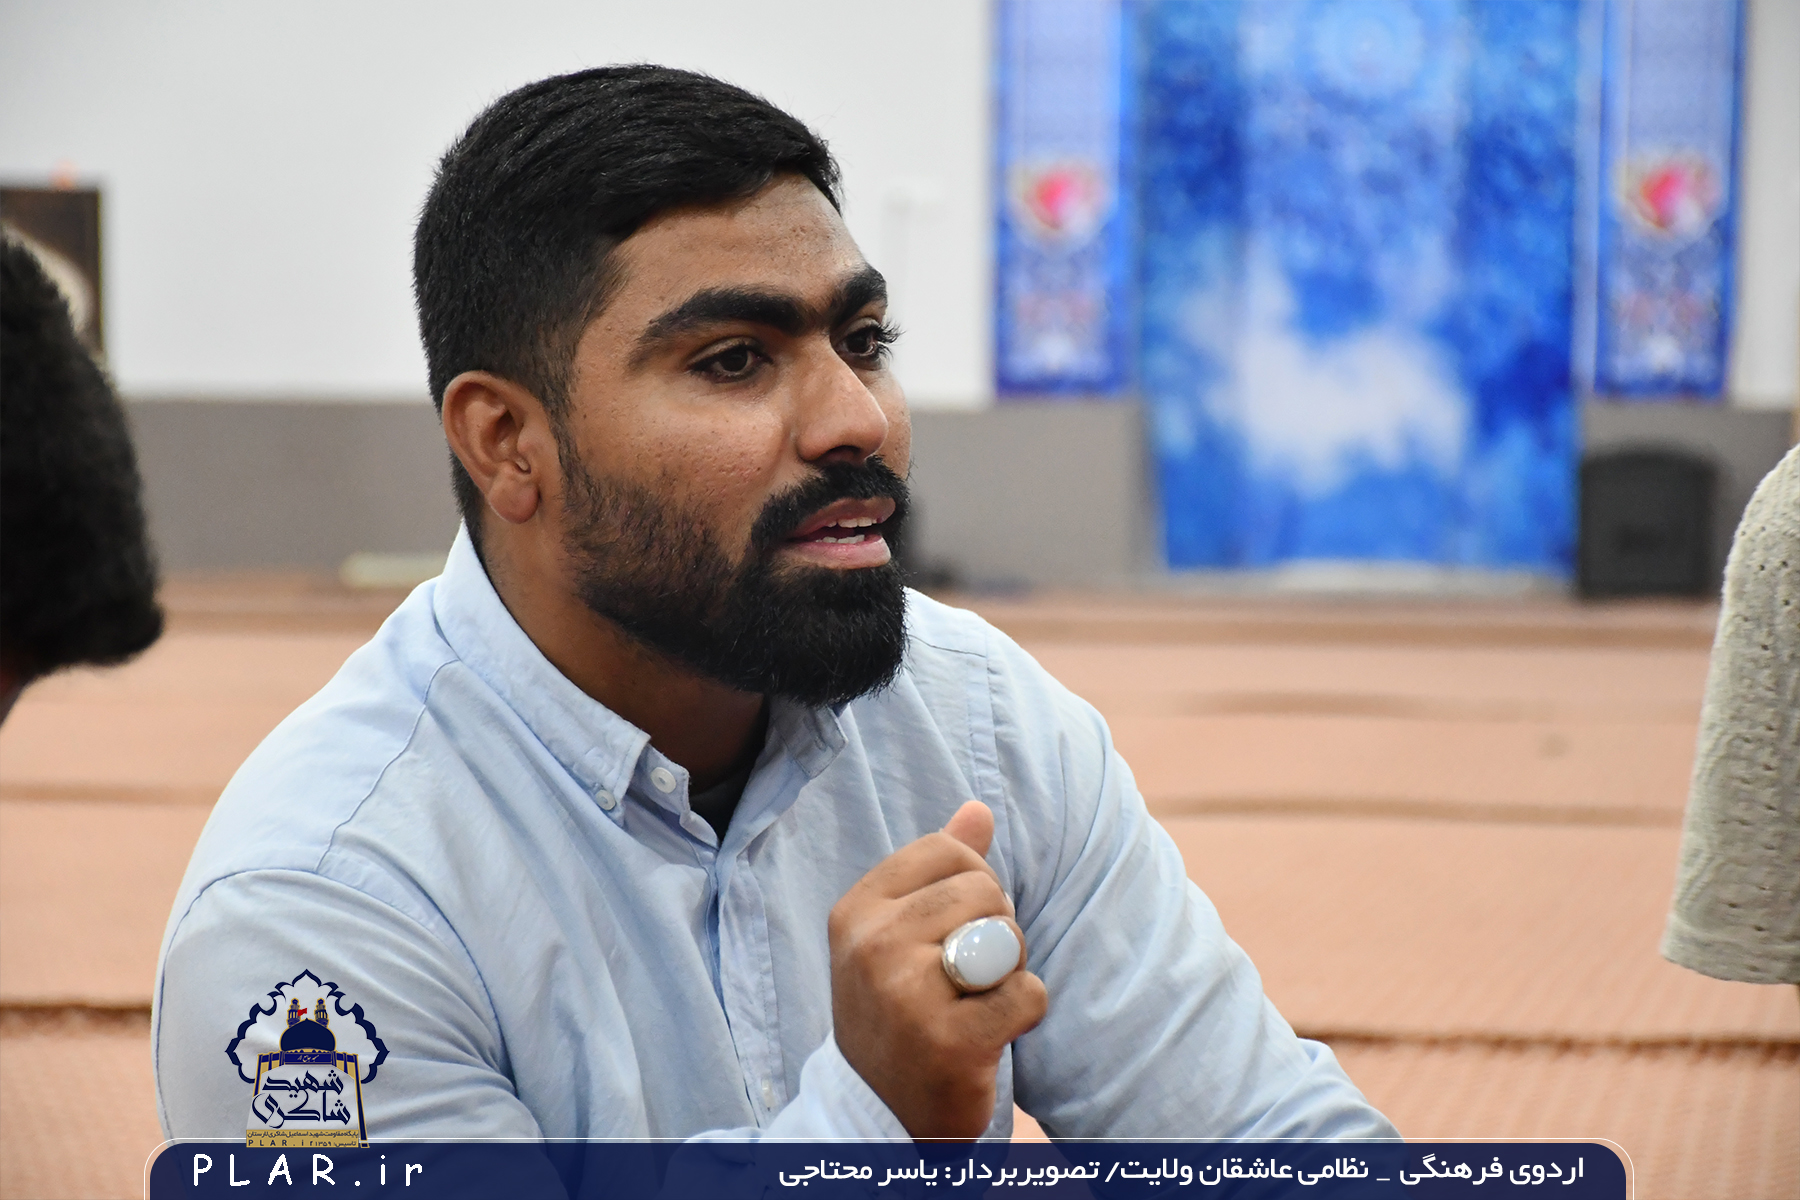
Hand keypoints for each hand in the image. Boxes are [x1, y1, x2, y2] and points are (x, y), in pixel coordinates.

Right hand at [828, 800, 1047, 1139]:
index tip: (953, 929)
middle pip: (984, 889)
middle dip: (995, 929)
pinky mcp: (948, 1042)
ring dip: (1008, 971)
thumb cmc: (897, 1012)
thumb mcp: (898, 934)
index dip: (973, 884)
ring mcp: (906, 994)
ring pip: (1007, 937)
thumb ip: (937, 869)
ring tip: (972, 1003)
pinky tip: (985, 1037)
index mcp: (857, 911)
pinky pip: (1026, 993)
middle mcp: (872, 945)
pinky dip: (1023, 1014)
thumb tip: (978, 808)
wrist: (878, 1114)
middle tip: (965, 976)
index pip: (948, 850)